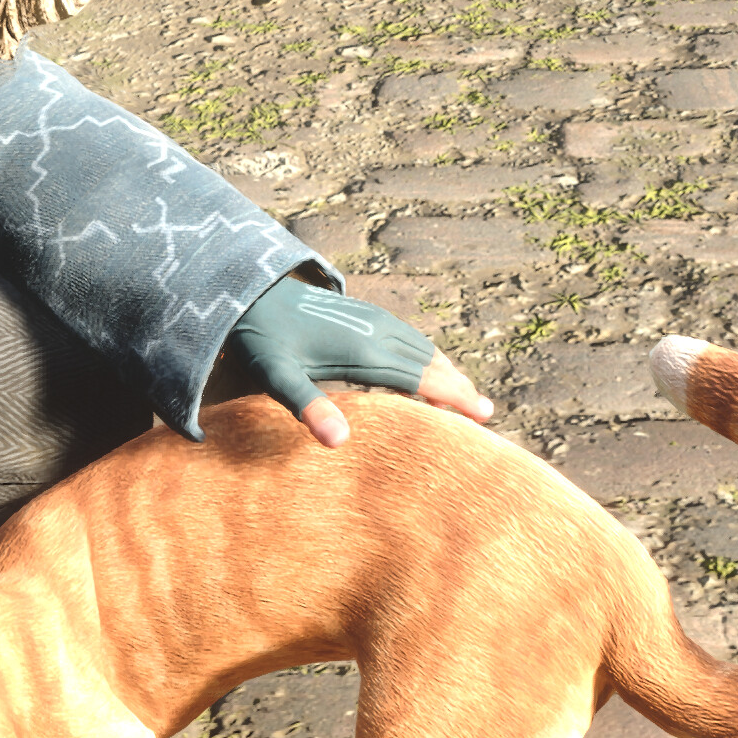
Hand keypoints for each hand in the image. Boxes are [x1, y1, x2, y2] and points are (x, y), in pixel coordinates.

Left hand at [226, 279, 494, 448]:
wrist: (252, 295)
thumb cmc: (266, 343)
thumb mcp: (280, 380)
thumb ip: (310, 408)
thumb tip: (340, 443)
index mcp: (365, 353)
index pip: (421, 379)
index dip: (453, 397)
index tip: (481, 416)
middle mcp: (377, 332)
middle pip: (430, 364)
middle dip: (459, 388)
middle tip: (485, 413)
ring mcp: (374, 319)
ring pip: (423, 348)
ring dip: (446, 371)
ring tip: (464, 394)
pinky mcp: (366, 313)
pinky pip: (409, 337)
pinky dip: (428, 356)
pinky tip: (427, 367)